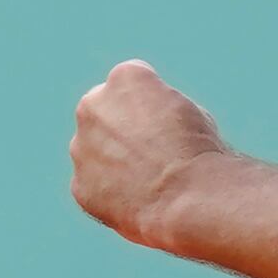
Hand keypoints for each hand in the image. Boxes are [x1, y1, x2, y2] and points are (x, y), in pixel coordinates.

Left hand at [70, 59, 227, 251]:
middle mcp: (93, 105)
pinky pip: (94, 182)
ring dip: (113, 158)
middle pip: (104, 110)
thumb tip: (148, 124)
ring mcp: (81, 146)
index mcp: (125, 78)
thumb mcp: (188, 110)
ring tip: (149, 179)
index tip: (169, 120)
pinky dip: (111, 190)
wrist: (189, 198)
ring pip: (94, 148)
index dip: (155, 102)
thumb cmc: (198, 151)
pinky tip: (138, 199)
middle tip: (152, 149)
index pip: (134, 82)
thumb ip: (157, 108)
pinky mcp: (79, 184)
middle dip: (122, 125)